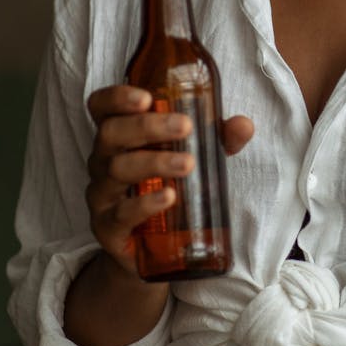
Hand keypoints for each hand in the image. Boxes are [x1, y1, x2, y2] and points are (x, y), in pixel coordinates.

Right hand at [85, 84, 253, 275]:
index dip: (117, 97)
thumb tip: (244, 125)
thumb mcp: (194, 155)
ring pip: (117, 169)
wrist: (146, 249)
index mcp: (119, 135)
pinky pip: (121, 213)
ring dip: (154, 162)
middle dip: (147, 126)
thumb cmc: (165, 186)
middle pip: (110, 133)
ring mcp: (102, 194)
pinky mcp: (107, 228)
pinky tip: (168, 197)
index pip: (102, 106)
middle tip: (185, 126)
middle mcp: (103, 160)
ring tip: (188, 164)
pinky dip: (145, 203)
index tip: (147, 97)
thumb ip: (218, 138)